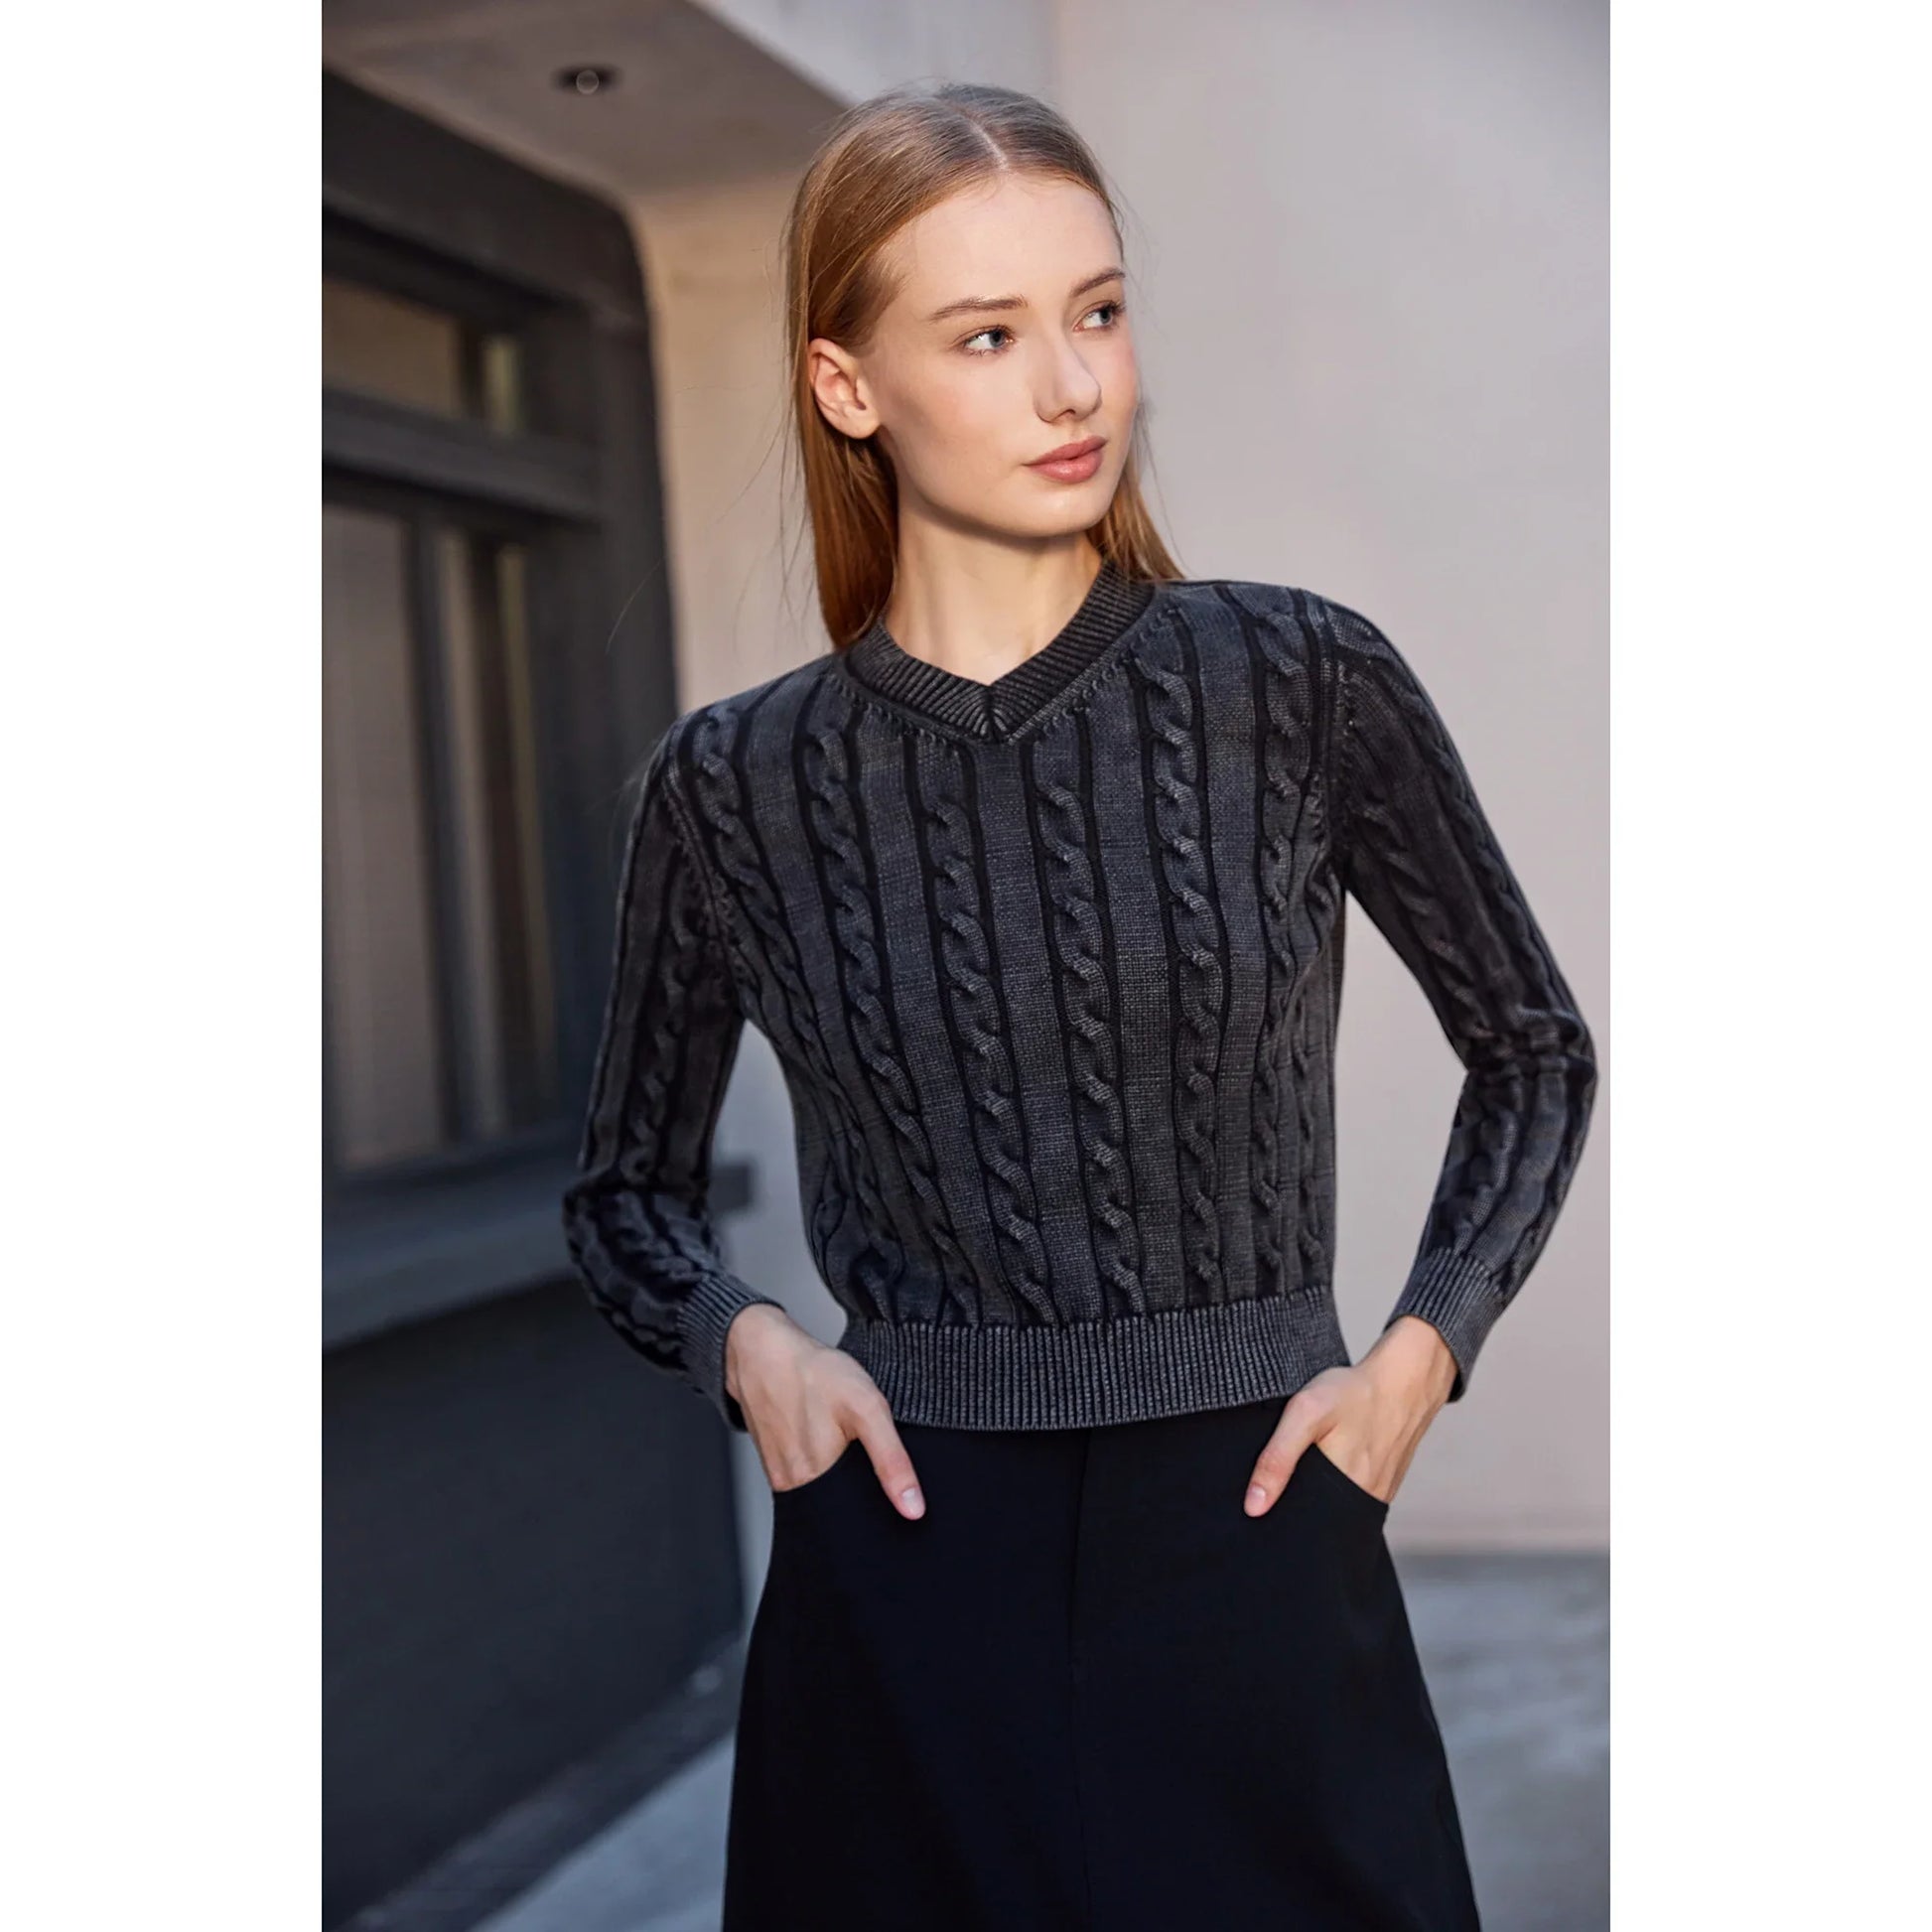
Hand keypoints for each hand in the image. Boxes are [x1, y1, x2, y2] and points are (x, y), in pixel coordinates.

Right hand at [724, 1304, 926, 1518]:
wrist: (763, 1351)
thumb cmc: (813, 1374)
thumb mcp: (866, 1408)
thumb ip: (892, 1460)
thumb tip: (913, 1508)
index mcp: (815, 1483)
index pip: (857, 1517)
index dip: (879, 1504)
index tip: (886, 1479)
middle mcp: (792, 1487)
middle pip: (839, 1505)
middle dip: (860, 1488)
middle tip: (860, 1445)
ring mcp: (779, 1474)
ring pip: (823, 1489)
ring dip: (840, 1473)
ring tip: (841, 1438)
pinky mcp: (773, 1461)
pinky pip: (806, 1473)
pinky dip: (822, 1460)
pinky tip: (825, 1436)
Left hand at [1240, 1316, 1455, 1515]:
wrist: (1405, 1380)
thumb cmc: (1354, 1393)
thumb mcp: (1305, 1413)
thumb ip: (1277, 1458)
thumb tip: (1254, 1506)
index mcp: (1341, 1493)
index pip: (1302, 1527)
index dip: (1279, 1518)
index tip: (1263, 1501)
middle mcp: (1363, 1502)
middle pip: (1319, 1520)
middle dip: (1298, 1505)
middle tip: (1290, 1469)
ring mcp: (1377, 1494)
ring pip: (1337, 1508)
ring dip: (1318, 1494)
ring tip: (1311, 1463)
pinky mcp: (1384, 1484)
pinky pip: (1353, 1495)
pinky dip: (1338, 1483)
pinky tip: (1332, 1460)